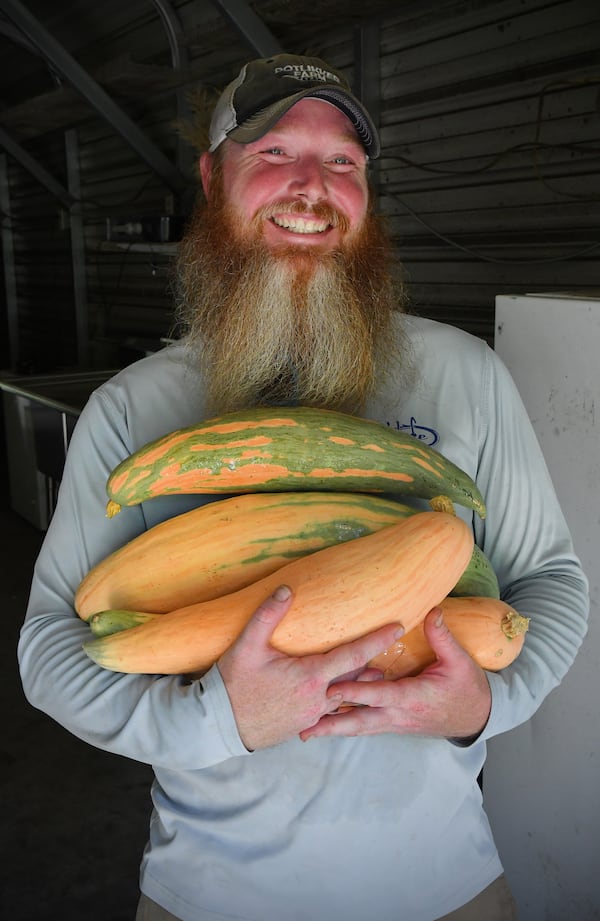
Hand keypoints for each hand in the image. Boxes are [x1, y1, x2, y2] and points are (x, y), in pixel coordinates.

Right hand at [217, 585, 403, 750]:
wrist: (220, 724)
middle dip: (374, 663)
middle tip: (390, 647)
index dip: (377, 640)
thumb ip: (268, 616)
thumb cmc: (234, 683)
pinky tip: (344, 694)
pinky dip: (343, 701)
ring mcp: (313, 715)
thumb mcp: (247, 646)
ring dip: (361, 684)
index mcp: (310, 677)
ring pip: (346, 698)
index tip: (398, 628)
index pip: (353, 654)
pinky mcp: (305, 725)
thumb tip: (287, 589)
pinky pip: (332, 711)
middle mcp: (318, 699)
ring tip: (376, 672)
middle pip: (356, 677)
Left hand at [299, 607, 491, 741]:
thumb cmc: (467, 688)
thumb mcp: (460, 661)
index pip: (380, 695)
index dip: (356, 693)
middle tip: (305, 728)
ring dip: (334, 730)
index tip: (331, 691)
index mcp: (414, 698)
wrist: (477, 718)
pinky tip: (327, 724)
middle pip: (362, 723)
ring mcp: (395, 723)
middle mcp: (400, 715)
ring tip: (305, 732)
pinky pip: (366, 726)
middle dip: (333, 726)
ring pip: (360, 728)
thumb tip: (433, 610)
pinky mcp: (393, 724)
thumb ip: (442, 637)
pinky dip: (346, 727)